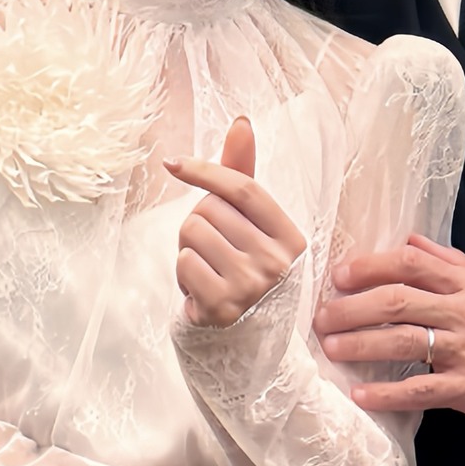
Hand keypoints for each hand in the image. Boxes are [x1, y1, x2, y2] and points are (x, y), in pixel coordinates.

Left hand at [165, 118, 305, 328]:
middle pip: (210, 210)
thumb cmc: (244, 271)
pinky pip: (183, 262)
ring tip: (207, 269)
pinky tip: (200, 288)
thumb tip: (241, 122)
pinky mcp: (222, 307)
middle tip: (212, 251)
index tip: (174, 163)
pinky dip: (183, 272)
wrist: (245, 343)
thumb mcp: (250, 226)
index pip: (244, 188)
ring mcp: (251, 287)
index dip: (206, 170)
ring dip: (188, 248)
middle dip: (199, 223)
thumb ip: (242, 175)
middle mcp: (277, 262)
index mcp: (290, 237)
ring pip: (193, 233)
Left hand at [314, 235, 464, 428]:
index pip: (411, 263)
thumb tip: (408, 237)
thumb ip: (448, 262)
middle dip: (353, 308)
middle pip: (399, 301)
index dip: (371, 266)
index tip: (340, 275)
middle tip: (321, 317)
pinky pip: (424, 390)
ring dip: (362, 345)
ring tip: (331, 349)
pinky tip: (361, 396)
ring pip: (406, 342)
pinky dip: (389, 393)